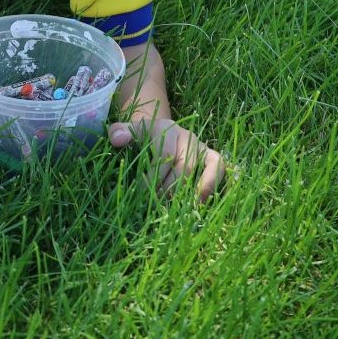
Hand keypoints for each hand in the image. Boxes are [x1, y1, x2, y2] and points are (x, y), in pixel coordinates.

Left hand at [109, 117, 227, 201]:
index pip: (164, 156)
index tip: (144, 193)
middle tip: (158, 203)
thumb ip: (119, 133)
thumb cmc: (142, 136)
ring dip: (195, 190)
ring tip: (181, 207)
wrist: (159, 130)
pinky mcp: (212, 156)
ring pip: (206, 167)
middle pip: (185, 165)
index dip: (155, 177)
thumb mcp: (128, 132)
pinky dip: (213, 184)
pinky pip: (220, 167)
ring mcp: (202, 146)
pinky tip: (201, 203)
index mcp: (166, 130)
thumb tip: (117, 140)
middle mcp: (187, 137)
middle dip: (172, 187)